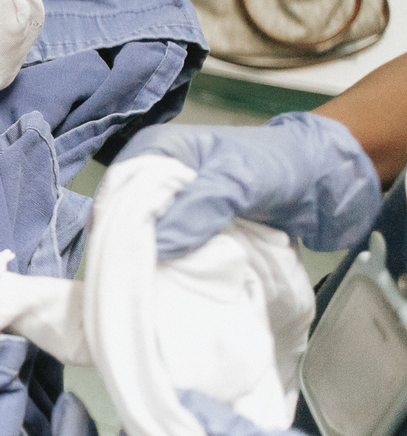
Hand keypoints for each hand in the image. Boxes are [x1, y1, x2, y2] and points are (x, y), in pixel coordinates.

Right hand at [114, 112, 380, 258]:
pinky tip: (171, 281)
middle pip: (122, 216)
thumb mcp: (237, 180)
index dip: (116, 226)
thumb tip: (156, 247)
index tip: (123, 263)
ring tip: (153, 286)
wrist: (320, 178)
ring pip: (142, 236)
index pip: (116, 191)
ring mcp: (169, 202)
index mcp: (153, 149)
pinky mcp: (185, 225)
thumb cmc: (277, 165)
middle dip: (130, 247)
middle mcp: (152, 174)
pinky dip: (169, 264)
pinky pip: (165, 247)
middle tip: (139, 282)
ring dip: (150, 259)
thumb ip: (198, 208)